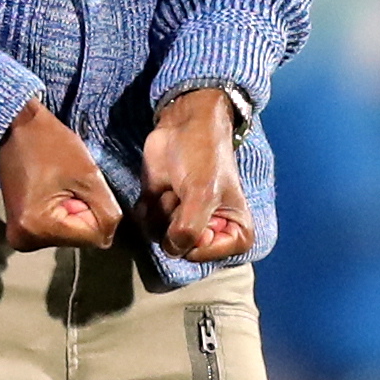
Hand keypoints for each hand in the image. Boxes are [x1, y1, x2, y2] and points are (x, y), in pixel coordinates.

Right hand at [0, 98, 120, 250]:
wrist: (17, 129)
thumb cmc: (51, 144)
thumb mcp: (89, 176)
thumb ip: (107, 211)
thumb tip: (110, 236)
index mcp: (38, 228)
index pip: (93, 237)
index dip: (98, 212)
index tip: (83, 187)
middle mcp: (24, 241)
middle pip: (79, 238)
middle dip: (83, 212)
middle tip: (68, 184)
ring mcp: (19, 238)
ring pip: (69, 235)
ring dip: (73, 211)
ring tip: (58, 186)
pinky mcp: (20, 231)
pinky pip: (56, 230)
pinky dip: (62, 213)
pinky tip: (51, 192)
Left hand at [140, 89, 254, 262]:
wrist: (183, 123)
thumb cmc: (204, 155)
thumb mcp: (202, 194)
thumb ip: (189, 230)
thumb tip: (172, 249)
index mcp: (234, 233)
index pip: (203, 256)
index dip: (194, 235)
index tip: (199, 207)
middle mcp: (210, 232)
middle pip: (178, 247)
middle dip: (175, 217)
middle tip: (186, 192)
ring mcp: (183, 221)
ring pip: (158, 236)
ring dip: (161, 209)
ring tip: (174, 186)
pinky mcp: (161, 209)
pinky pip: (145, 223)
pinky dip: (147, 206)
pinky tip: (159, 187)